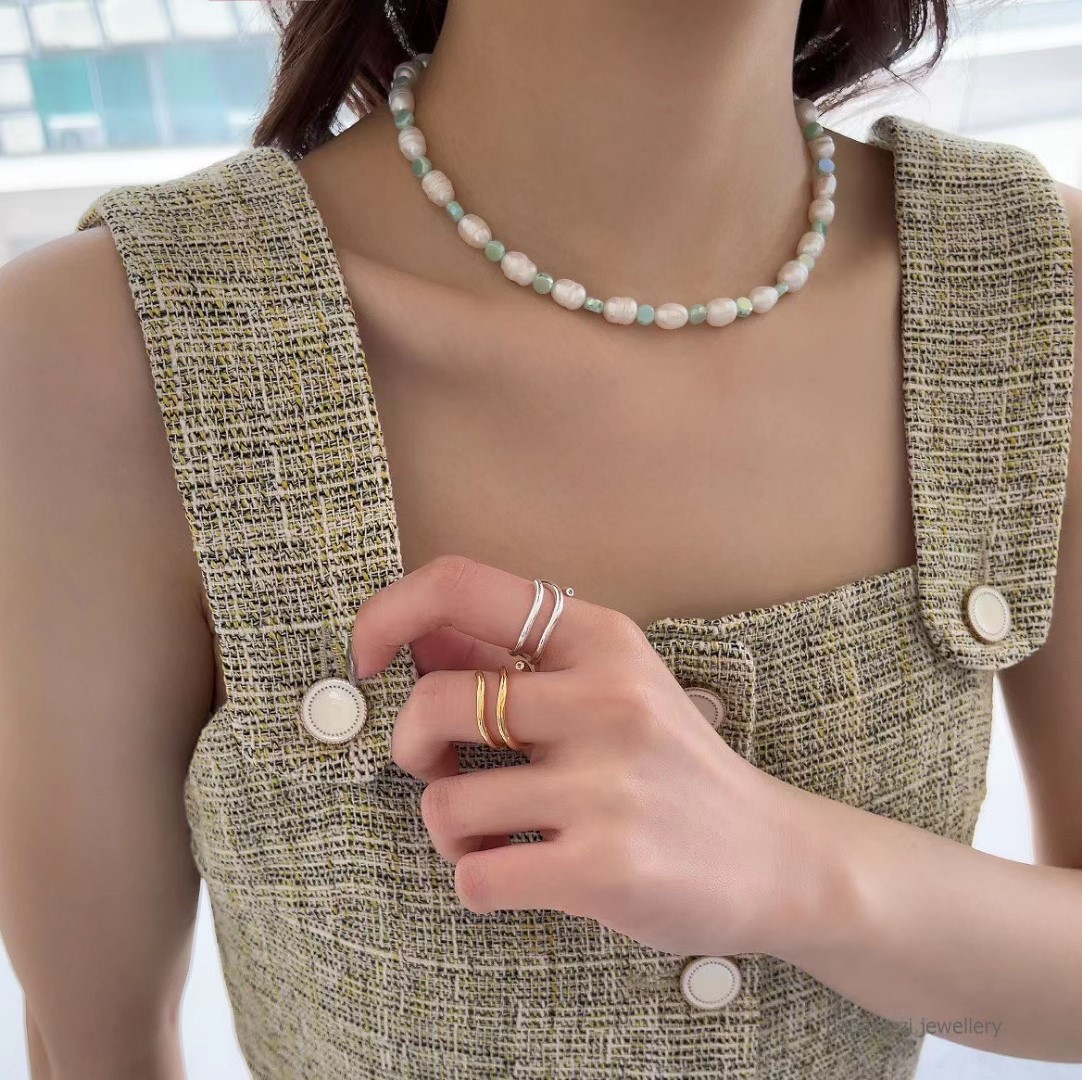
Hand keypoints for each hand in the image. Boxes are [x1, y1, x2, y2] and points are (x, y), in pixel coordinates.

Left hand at [351, 555, 836, 958]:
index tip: (366, 658)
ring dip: (450, 829)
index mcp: (602, 638)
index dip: (387, 615)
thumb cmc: (673, 766)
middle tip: (435, 766)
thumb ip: (518, 659)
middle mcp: (605, 698)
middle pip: (433, 703)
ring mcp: (606, 784)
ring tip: (497, 833)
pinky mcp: (604, 868)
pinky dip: (478, 883)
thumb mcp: (614, 684)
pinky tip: (519, 874)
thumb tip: (414, 637)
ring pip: (444, 802)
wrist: (776, 858)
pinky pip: (475, 876)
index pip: (460, 585)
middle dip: (408, 745)